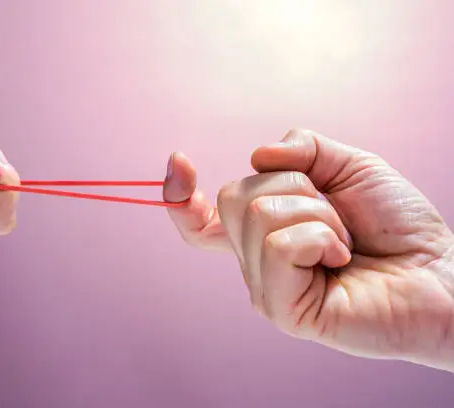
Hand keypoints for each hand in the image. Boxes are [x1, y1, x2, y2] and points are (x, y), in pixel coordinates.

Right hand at [163, 129, 453, 371]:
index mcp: (264, 234)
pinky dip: (320, 236)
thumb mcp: (347, 167)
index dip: (178, 194)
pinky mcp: (282, 310)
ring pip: (258, 214)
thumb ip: (302, 148)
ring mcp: (266, 288)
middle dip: (295, 184)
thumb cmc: (397, 224)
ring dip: (317, 212)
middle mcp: (256, 261)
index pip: (201, 222)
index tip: (178, 161)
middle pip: (235, 196)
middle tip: (335, 214)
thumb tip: (256, 153)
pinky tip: (340, 258)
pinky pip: (280, 244)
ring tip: (343, 241)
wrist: (440, 271)